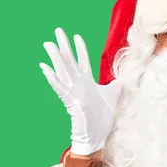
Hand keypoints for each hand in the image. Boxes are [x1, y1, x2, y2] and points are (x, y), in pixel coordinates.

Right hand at [40, 28, 121, 155]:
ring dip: (55, 57)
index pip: (83, 61)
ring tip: (48, 44)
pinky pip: (59, 88)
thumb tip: (121, 79)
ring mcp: (73, 91)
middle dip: (64, 45)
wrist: (95, 135)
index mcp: (87, 82)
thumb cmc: (102, 118)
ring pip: (62, 70)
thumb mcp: (112, 97)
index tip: (76, 36)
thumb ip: (115, 86)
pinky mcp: (69, 101)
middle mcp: (78, 84)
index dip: (80, 49)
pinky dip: (52, 78)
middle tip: (57, 31)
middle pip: (69, 60)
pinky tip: (45, 68)